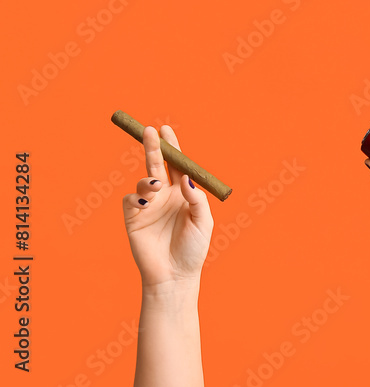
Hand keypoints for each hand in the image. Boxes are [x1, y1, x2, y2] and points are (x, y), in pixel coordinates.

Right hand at [123, 126, 213, 287]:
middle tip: (150, 130)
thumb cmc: (193, 249)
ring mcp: (149, 206)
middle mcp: (165, 196)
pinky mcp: (134, 218)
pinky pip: (131, 199)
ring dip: (148, 179)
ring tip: (156, 187)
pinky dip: (137, 197)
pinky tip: (145, 204)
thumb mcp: (203, 222)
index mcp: (183, 193)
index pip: (177, 165)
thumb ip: (196, 198)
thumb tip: (185, 178)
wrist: (174, 275)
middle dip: (153, 147)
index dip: (171, 147)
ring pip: (144, 180)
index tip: (166, 129)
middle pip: (157, 165)